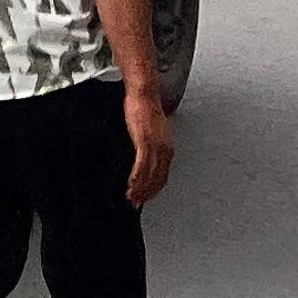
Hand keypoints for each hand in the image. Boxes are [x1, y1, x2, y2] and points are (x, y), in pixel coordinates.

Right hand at [122, 84, 175, 205]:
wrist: (144, 94)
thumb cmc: (145, 108)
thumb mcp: (153, 131)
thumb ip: (151, 145)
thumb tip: (144, 157)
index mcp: (167, 149)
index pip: (162, 177)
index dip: (153, 190)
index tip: (144, 198)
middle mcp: (164, 150)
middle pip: (157, 180)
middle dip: (145, 194)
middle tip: (135, 203)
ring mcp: (155, 146)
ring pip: (149, 175)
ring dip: (139, 190)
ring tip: (130, 198)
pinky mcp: (145, 141)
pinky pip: (141, 165)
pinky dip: (136, 178)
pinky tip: (130, 185)